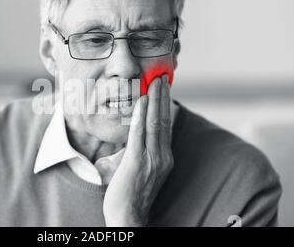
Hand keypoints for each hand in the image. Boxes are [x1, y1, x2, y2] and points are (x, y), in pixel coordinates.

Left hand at [103, 75, 173, 226]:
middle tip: (162, 76)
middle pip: (163, 121)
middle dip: (163, 97)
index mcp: (164, 158)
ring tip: (155, 82)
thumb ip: (138, 151)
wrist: (128, 217)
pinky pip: (140, 134)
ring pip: (154, 123)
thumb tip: (132, 136)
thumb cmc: (130, 194)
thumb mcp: (139, 169)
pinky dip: (141, 115)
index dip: (165, 106)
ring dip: (154, 100)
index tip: (164, 88)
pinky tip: (142, 101)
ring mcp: (152, 160)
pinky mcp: (138, 162)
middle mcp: (162, 157)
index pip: (165, 126)